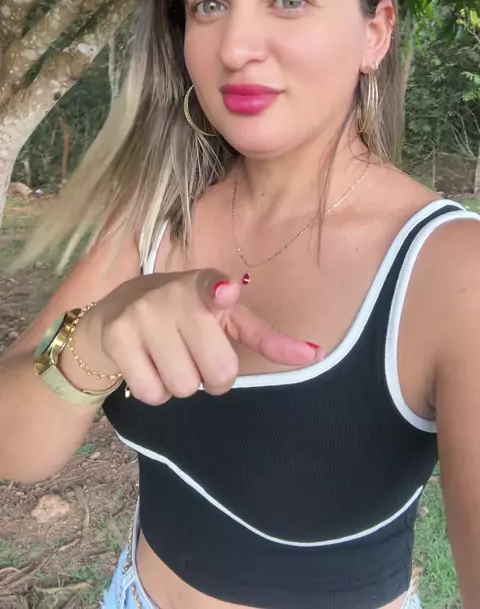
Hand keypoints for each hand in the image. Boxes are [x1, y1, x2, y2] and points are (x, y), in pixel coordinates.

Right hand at [88, 270, 322, 404]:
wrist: (116, 310)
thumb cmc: (184, 315)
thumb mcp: (224, 318)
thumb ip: (265, 337)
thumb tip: (315, 354)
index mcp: (206, 284)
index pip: (214, 287)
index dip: (221, 293)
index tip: (225, 292)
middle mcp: (173, 293)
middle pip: (217, 371)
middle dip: (212, 378)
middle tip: (197, 356)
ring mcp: (142, 314)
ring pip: (184, 387)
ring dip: (183, 385)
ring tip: (170, 358)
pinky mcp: (117, 337)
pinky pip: (152, 393)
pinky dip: (156, 391)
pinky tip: (148, 365)